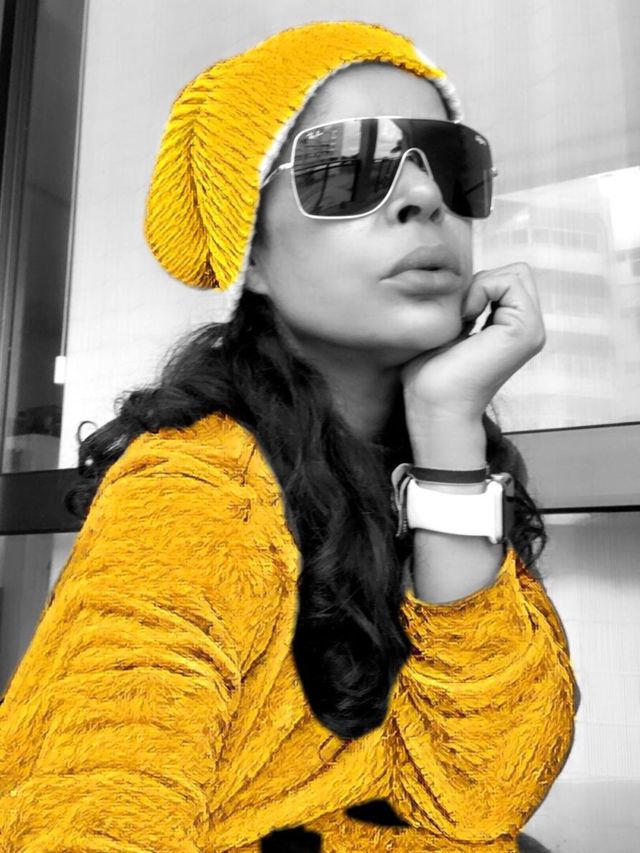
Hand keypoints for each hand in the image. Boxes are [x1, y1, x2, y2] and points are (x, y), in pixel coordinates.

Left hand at [401, 262, 545, 424]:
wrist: (434, 405)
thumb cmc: (431, 375)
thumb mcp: (451, 328)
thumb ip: (466, 305)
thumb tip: (465, 280)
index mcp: (515, 329)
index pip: (508, 278)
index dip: (479, 284)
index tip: (457, 315)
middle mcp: (529, 330)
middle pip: (518, 271)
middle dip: (484, 280)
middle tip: (461, 313)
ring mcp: (532, 331)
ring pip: (517, 273)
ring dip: (481, 286)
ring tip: (463, 318)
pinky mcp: (525, 331)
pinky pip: (510, 281)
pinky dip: (482, 290)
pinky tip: (466, 318)